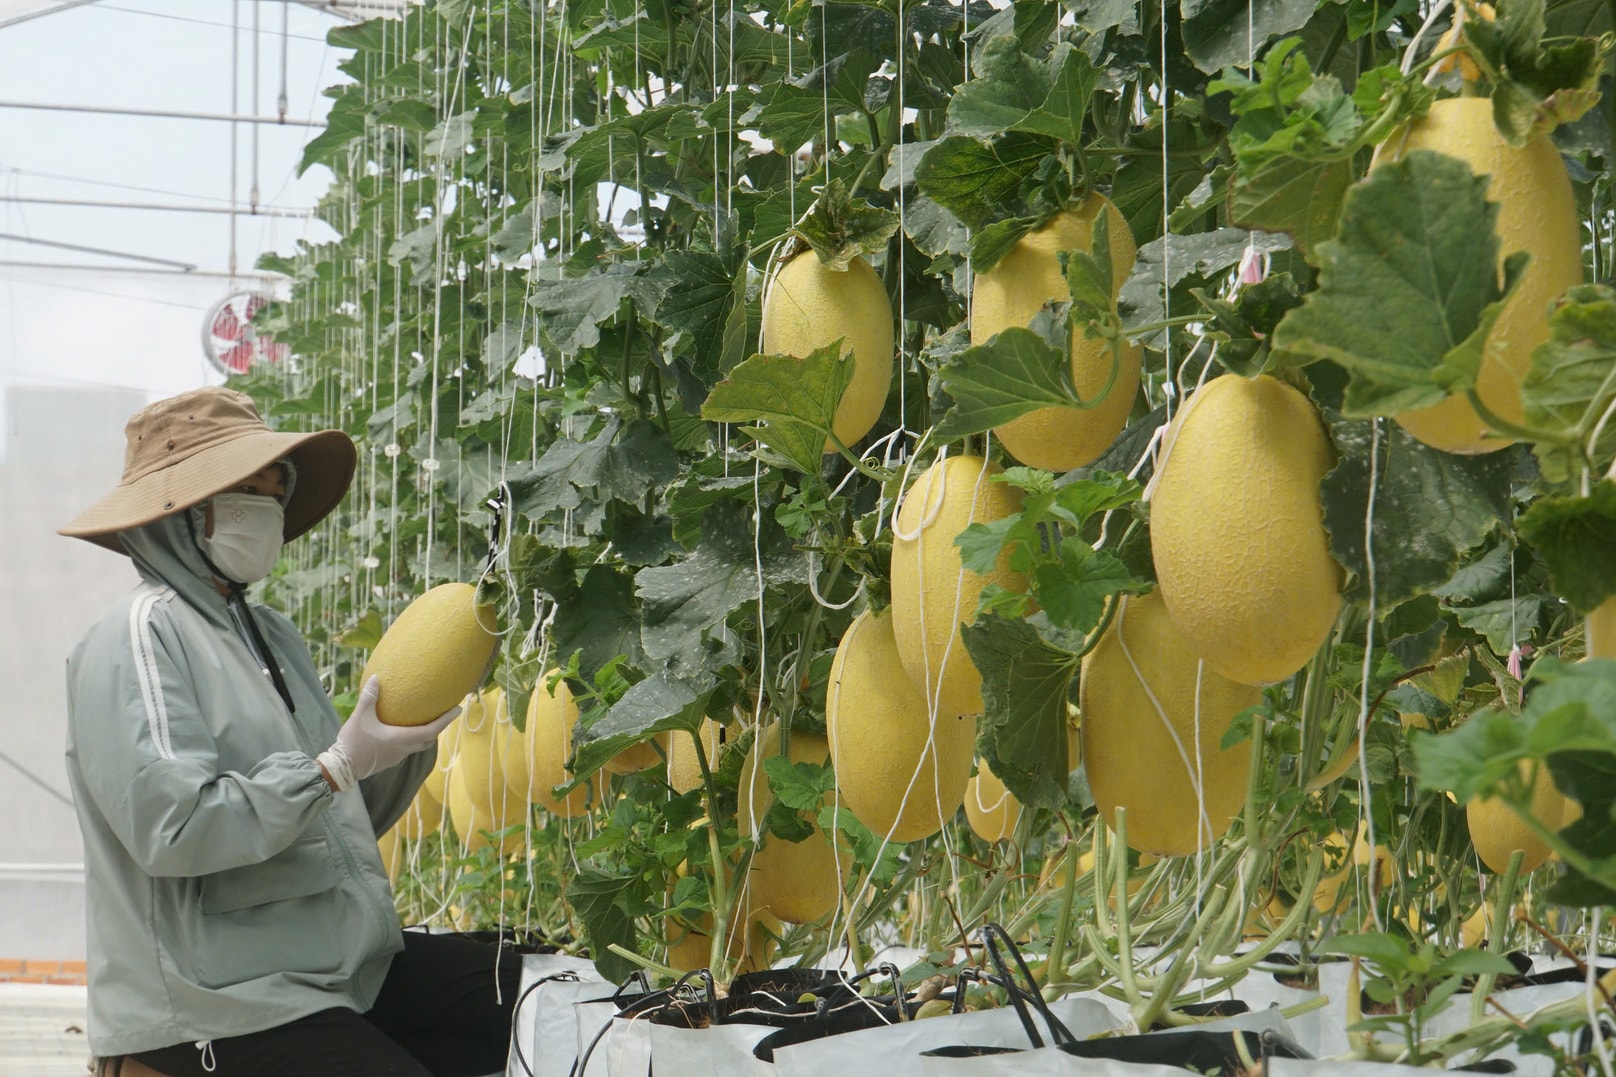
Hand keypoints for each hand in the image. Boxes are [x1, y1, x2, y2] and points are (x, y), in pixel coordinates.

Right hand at [316, 677, 459, 791]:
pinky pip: (406, 748)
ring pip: (418, 745)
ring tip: (424, 719)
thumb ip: (369, 697)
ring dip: (424, 733)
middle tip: (443, 713)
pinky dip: (411, 738)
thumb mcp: (360, 717)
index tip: (458, 709)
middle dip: (438, 727)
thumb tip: (376, 678)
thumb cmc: (353, 742)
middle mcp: (404, 749)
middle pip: (428, 739)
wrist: (340, 769)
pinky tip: (401, 730)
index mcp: (402, 739)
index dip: (446, 719)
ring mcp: (397, 757)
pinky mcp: (389, 760)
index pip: (432, 729)